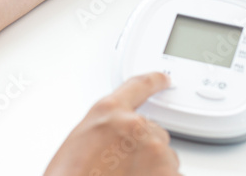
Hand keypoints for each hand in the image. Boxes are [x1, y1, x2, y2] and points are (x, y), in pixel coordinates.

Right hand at [44, 73, 181, 175]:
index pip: (138, 85)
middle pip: (154, 133)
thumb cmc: (72, 175)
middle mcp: (133, 125)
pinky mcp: (166, 173)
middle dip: (145, 150)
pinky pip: (173, 175)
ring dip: (154, 170)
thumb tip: (117, 141)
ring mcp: (153, 150)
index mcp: (108, 112)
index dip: (154, 81)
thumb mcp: (81, 143)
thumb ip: (106, 131)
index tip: (164, 79)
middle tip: (124, 169)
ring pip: (165, 159)